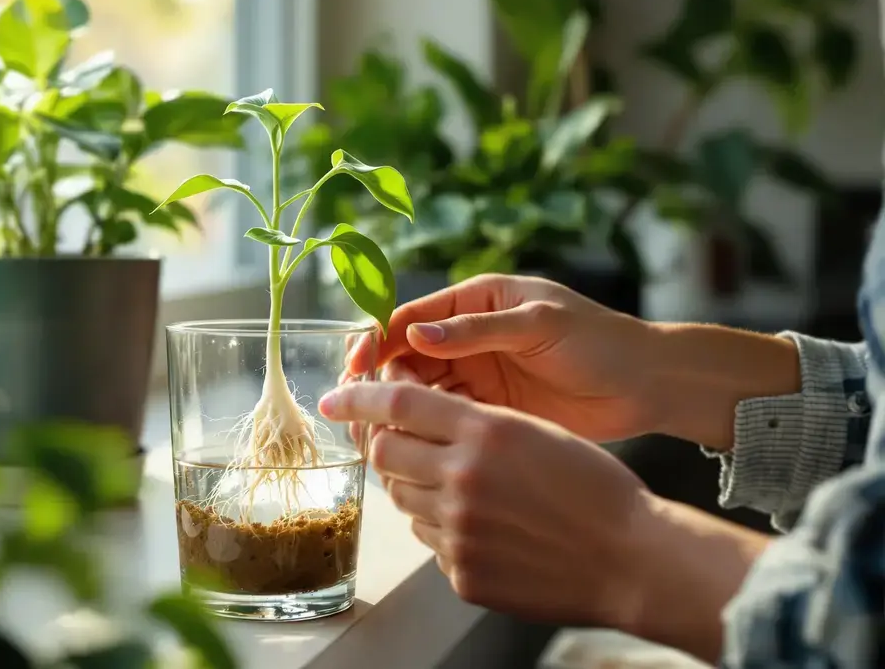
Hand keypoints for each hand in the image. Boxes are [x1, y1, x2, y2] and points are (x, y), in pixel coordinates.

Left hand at [319, 381, 650, 627]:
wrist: (632, 559)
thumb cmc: (595, 488)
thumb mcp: (536, 431)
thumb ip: (473, 423)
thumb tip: (415, 416)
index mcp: (485, 432)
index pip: (398, 403)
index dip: (359, 396)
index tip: (335, 397)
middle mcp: (462, 478)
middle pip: (385, 451)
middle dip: (384, 443)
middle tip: (397, 442)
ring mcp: (459, 531)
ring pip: (402, 499)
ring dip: (415, 487)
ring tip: (458, 487)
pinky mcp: (463, 573)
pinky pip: (430, 541)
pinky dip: (443, 529)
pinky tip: (483, 527)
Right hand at [346, 274, 662, 442]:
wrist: (648, 385)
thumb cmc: (601, 341)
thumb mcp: (539, 325)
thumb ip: (477, 331)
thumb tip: (416, 332)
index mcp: (477, 301)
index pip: (411, 316)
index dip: (378, 339)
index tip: (355, 367)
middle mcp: (468, 336)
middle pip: (407, 355)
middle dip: (382, 379)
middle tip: (366, 411)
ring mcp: (478, 374)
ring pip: (422, 389)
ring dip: (400, 407)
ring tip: (382, 432)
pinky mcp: (490, 409)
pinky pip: (446, 415)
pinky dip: (427, 428)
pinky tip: (413, 446)